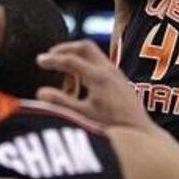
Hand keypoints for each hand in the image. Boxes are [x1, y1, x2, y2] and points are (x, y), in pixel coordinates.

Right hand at [36, 40, 152, 132]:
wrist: (140, 131)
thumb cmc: (112, 126)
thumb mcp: (83, 116)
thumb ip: (61, 103)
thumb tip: (40, 92)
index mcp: (98, 77)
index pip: (71, 60)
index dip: (52, 60)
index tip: (38, 61)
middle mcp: (109, 70)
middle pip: (85, 47)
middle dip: (65, 48)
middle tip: (49, 55)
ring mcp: (116, 72)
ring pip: (94, 53)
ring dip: (76, 54)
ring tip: (60, 65)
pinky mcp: (119, 78)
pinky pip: (99, 61)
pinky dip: (85, 62)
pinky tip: (77, 77)